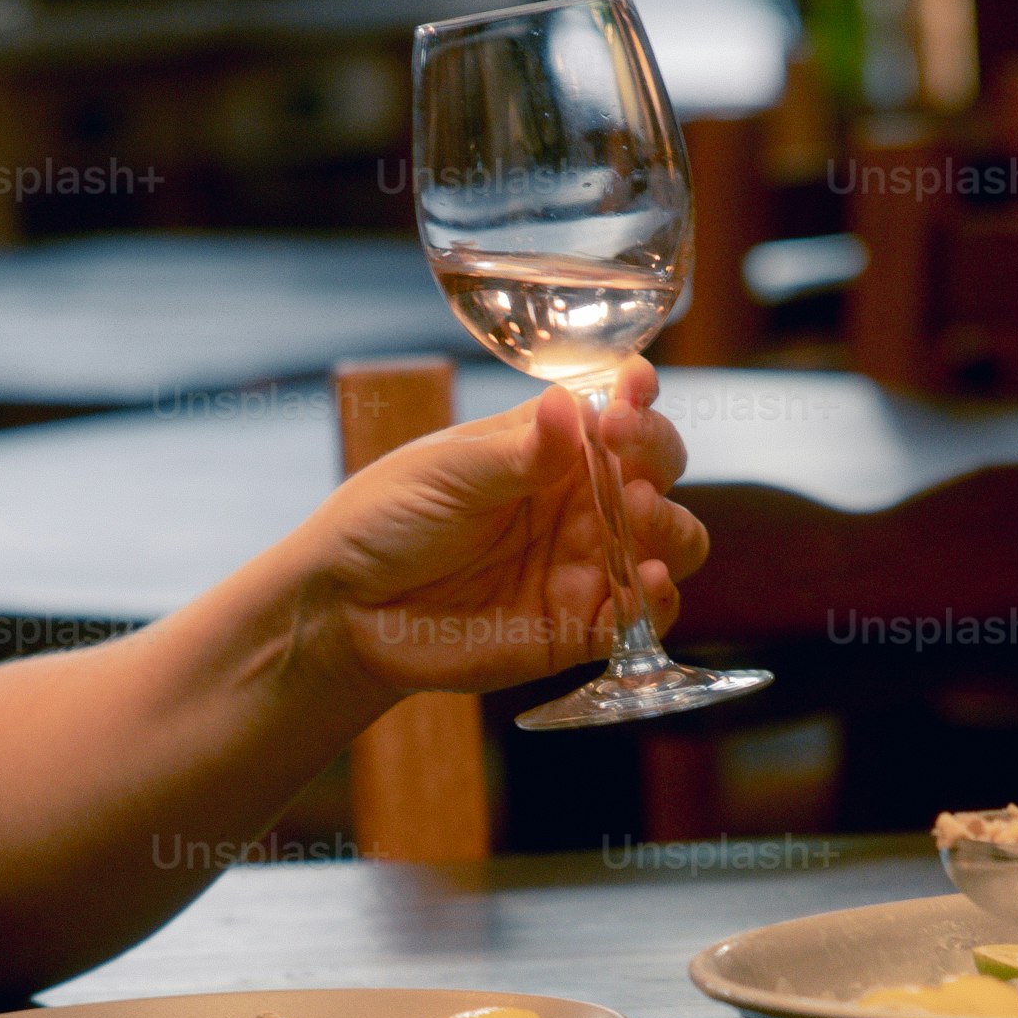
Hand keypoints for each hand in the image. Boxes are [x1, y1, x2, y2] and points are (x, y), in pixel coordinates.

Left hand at [306, 357, 711, 696]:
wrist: (345, 608)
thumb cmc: (387, 518)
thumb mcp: (448, 473)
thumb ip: (517, 452)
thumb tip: (570, 403)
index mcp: (550, 446)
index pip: (619, 410)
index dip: (638, 397)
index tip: (634, 389)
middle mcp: (581, 500)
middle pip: (661, 470)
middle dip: (658, 458)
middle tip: (626, 460)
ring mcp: (587, 563)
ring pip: (672, 542)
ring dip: (672, 528)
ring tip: (640, 516)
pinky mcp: (580, 627)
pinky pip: (643, 617)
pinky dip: (658, 602)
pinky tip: (645, 585)